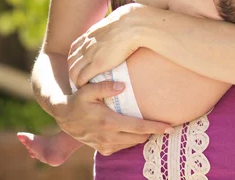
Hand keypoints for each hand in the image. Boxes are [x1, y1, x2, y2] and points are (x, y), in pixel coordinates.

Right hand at [55, 81, 172, 154]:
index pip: (138, 127)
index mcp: (108, 122)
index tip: (170, 126)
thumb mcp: (87, 89)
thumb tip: (123, 86)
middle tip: (166, 124)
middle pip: (139, 138)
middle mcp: (109, 137)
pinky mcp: (103, 149)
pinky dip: (132, 140)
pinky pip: (123, 146)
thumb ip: (104, 86)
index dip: (155, 127)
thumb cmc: (78, 99)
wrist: (64, 116)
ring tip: (153, 126)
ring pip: (132, 144)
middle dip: (153, 132)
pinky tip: (135, 130)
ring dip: (143, 136)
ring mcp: (106, 145)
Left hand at [68, 3, 141, 87]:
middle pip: (71, 61)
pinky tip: (88, 87)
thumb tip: (118, 28)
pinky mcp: (97, 64)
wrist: (132, 25)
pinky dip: (82, 84)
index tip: (81, 66)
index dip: (75, 59)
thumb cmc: (128, 21)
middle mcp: (86, 44)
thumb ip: (110, 28)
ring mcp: (90, 54)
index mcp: (90, 34)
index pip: (74, 49)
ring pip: (73, 71)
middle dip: (73, 71)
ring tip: (84, 86)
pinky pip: (82, 78)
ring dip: (76, 80)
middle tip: (81, 79)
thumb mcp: (112, 22)